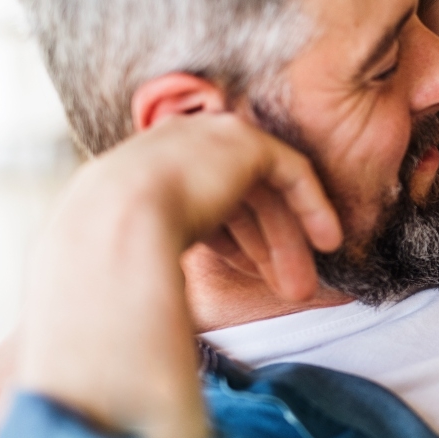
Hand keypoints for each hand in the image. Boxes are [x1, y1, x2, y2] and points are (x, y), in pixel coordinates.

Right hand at [14, 114, 340, 437]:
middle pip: (238, 198)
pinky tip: (327, 243)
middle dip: (266, 246)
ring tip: (303, 289)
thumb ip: (157, 248)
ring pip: (265, 193)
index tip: (247, 276)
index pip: (199, 201)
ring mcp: (210, 137)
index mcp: (143, 167)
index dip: (231, 240)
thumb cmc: (111, 259)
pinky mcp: (245, 141)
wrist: (112, 226)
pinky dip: (312, 206)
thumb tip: (161, 299)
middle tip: (288, 290)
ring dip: (287, 241)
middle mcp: (177, 144)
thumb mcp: (134, 249)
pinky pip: (292, 172)